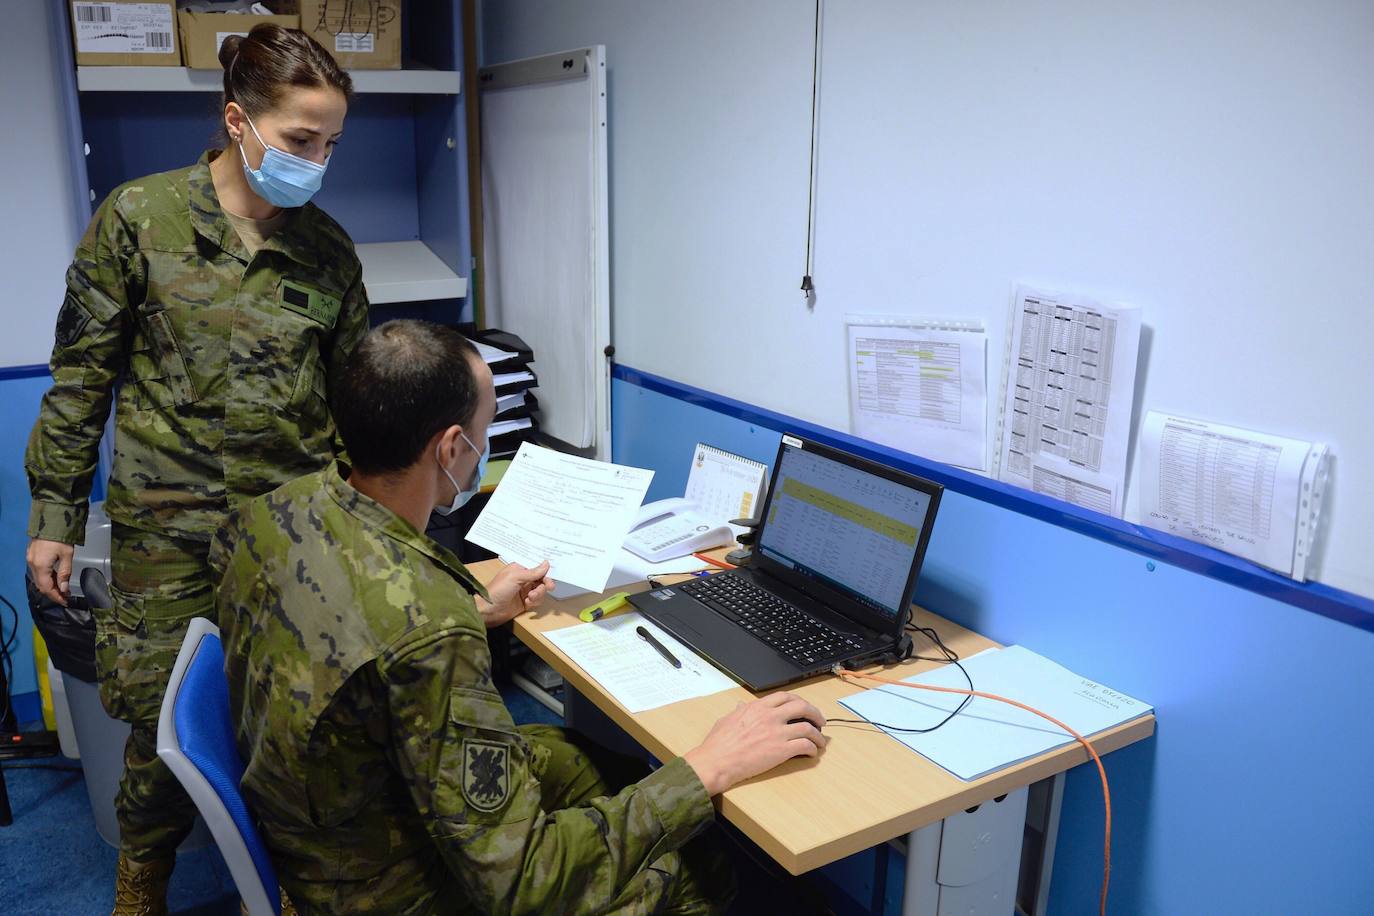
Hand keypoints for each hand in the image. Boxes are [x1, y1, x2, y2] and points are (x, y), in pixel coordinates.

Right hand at [28, 538, 75, 606]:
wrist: (51, 520)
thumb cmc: (61, 537)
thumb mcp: (67, 555)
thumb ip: (65, 573)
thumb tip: (64, 589)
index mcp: (40, 566)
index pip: (47, 588)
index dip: (56, 596)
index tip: (66, 601)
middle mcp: (32, 564)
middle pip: (41, 585)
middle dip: (53, 592)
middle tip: (66, 596)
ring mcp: (30, 559)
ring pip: (39, 578)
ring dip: (50, 585)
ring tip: (63, 588)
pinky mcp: (32, 555)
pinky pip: (38, 571)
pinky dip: (47, 577)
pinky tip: (56, 578)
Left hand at [475, 560, 552, 627]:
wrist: (489, 610)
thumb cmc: (499, 590)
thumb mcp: (516, 577)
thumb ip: (533, 572)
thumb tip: (547, 563)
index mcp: (520, 569)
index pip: (537, 566)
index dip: (545, 570)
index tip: (553, 573)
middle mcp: (523, 579)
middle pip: (542, 579)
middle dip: (544, 584)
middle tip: (549, 587)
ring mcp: (525, 591)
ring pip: (541, 591)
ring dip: (538, 594)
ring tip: (530, 598)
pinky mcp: (525, 603)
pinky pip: (537, 601)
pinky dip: (534, 602)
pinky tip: (526, 604)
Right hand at [683, 692, 827, 794]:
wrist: (716, 762)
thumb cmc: (718, 744)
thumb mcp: (727, 720)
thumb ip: (739, 711)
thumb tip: (741, 706)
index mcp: (757, 707)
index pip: (785, 696)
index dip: (798, 701)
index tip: (803, 707)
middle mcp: (769, 716)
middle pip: (802, 707)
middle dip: (815, 713)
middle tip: (820, 721)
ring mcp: (776, 732)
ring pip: (807, 727)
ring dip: (817, 734)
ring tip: (820, 741)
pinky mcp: (781, 750)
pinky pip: (804, 745)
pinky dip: (812, 748)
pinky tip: (811, 753)